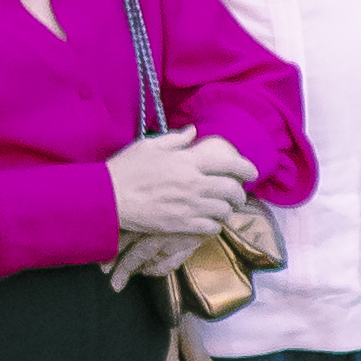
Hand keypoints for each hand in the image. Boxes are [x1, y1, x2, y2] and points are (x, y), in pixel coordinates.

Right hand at [109, 128, 256, 240]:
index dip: (247, 168)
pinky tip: (209, 221)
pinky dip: (214, 225)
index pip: (230, 164)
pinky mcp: (181, 225)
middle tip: (237, 194)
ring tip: (223, 208)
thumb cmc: (127, 169)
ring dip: (227, 210)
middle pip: (233, 191)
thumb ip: (176, 140)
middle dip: (240, 193)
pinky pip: (211, 228)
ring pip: (224, 211)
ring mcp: (189, 206)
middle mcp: (194, 184)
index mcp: (189, 162)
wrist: (108, 198)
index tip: (252, 172)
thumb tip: (193, 132)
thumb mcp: (149, 145)